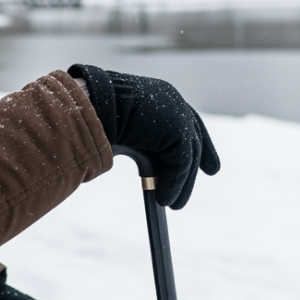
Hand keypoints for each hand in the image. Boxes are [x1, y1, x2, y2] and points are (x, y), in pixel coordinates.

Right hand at [68, 64, 219, 208]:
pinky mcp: (178, 128)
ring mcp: (176, 112)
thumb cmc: (91, 115)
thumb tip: (123, 163)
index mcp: (155, 95)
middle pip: (194, 134)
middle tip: (210, 172)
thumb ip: (133, 143)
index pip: (184, 117)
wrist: (88, 104)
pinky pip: (181, 163)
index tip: (203, 156)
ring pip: (187, 154)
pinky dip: (174, 184)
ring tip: (171, 203)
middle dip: (204, 154)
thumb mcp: (118, 129)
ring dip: (180, 183)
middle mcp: (170, 100)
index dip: (196, 137)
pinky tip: (163, 200)